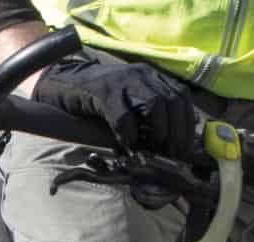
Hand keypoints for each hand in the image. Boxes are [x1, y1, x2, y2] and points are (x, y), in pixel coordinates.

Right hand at [32, 55, 196, 158]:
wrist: (65, 83)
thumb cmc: (99, 99)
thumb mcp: (130, 101)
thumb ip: (149, 114)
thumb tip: (170, 142)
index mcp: (152, 76)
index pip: (182, 97)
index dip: (187, 124)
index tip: (184, 150)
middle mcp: (142, 75)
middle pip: (173, 100)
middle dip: (177, 131)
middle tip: (171, 155)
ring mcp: (123, 81)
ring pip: (155, 104)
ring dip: (159, 131)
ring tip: (153, 150)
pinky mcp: (103, 92)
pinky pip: (123, 115)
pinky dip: (129, 134)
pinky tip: (127, 145)